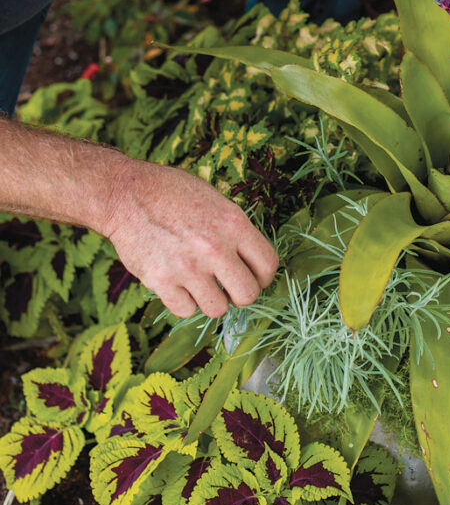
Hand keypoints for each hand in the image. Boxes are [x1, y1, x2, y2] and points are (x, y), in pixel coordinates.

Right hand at [103, 156, 278, 318]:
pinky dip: (183, 302)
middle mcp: (215, 247)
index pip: (268, 265)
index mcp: (233, 224)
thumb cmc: (172, 193)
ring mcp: (188, 267)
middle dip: (240, 294)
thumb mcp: (215, 200)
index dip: (263, 277)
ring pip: (218, 309)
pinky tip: (177, 283)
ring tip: (199, 283)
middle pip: (248, 295)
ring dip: (210, 299)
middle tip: (227, 286)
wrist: (127, 195)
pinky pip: (186, 310)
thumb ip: (235, 230)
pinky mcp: (162, 282)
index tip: (254, 278)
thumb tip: (251, 261)